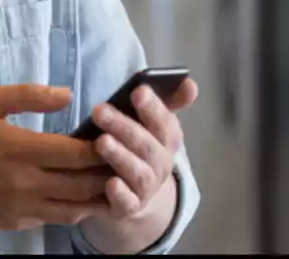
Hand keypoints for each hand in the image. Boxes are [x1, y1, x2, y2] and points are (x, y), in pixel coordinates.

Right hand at [0, 84, 112, 232]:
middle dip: (108, 172)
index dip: (102, 147)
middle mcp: (27, 181)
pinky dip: (75, 209)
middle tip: (124, 162)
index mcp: (20, 148)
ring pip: (77, 207)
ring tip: (114, 183)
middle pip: (83, 182)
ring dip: (98, 196)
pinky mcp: (19, 223)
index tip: (116, 137)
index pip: (76, 152)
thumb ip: (27, 95)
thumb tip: (66, 94)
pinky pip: (57, 218)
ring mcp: (24, 207)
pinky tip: (82, 197)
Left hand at [87, 78, 197, 219]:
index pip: (164, 122)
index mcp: (167, 139)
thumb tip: (189, 82)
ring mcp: (146, 187)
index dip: (152, 107)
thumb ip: (167, 101)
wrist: (139, 194)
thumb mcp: (152, 123)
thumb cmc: (140, 146)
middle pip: (145, 145)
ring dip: (120, 157)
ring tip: (101, 142)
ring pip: (137, 172)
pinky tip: (110, 184)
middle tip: (99, 110)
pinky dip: (120, 194)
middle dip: (123, 127)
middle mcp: (160, 163)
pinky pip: (128, 202)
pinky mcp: (129, 207)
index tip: (138, 91)